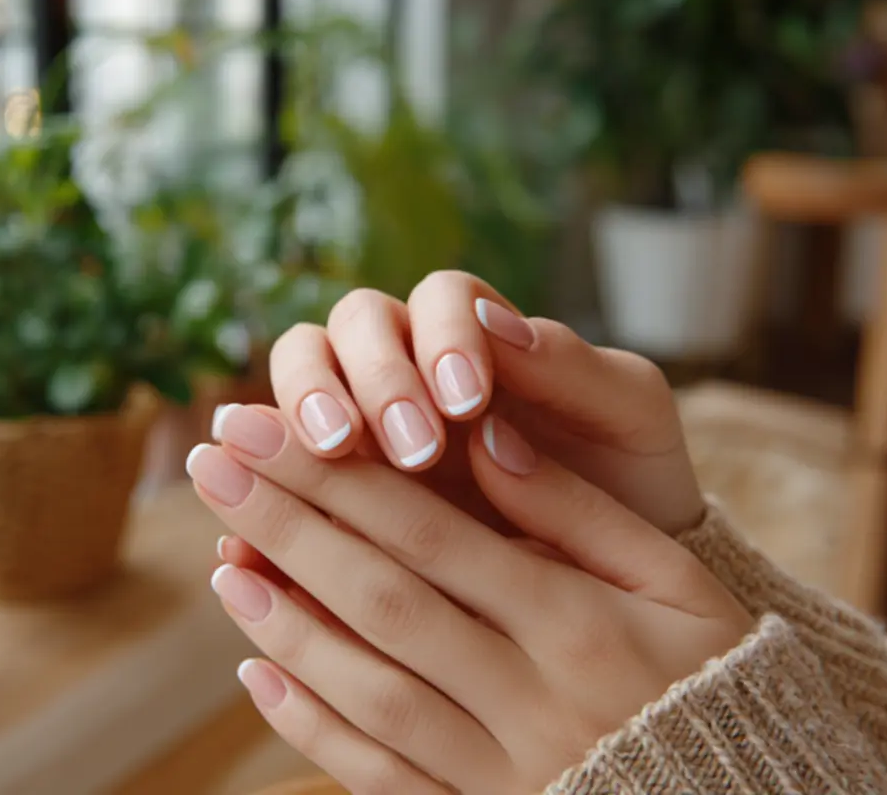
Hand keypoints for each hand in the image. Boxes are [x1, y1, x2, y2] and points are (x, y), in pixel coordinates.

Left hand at [189, 405, 751, 792]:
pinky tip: (262, 673)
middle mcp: (527, 691)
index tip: (263, 427)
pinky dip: (315, 726)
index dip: (334, 475)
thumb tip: (486, 434)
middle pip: (381, 596)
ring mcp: (500, 764)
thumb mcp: (674, 580)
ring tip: (221, 563)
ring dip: (285, 622)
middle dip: (286, 525)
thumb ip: (576, 509)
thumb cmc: (711, 672)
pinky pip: (383, 775)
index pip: (426, 530)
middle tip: (211, 466)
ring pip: (368, 686)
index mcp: (573, 618)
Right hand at [221, 272, 704, 588]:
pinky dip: (258, 498)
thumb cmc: (626, 484)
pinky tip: (259, 533)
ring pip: (297, 378)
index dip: (442, 338)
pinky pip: (271, 475)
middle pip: (349, 327)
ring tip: (330, 459)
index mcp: (478, 336)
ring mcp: (357, 423)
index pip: (437, 299)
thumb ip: (577, 367)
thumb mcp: (628, 421)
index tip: (468, 402)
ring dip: (301, 409)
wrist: (615, 587)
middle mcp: (406, 367)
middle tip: (402, 445)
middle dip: (368, 378)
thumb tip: (499, 323)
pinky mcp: (325, 491)